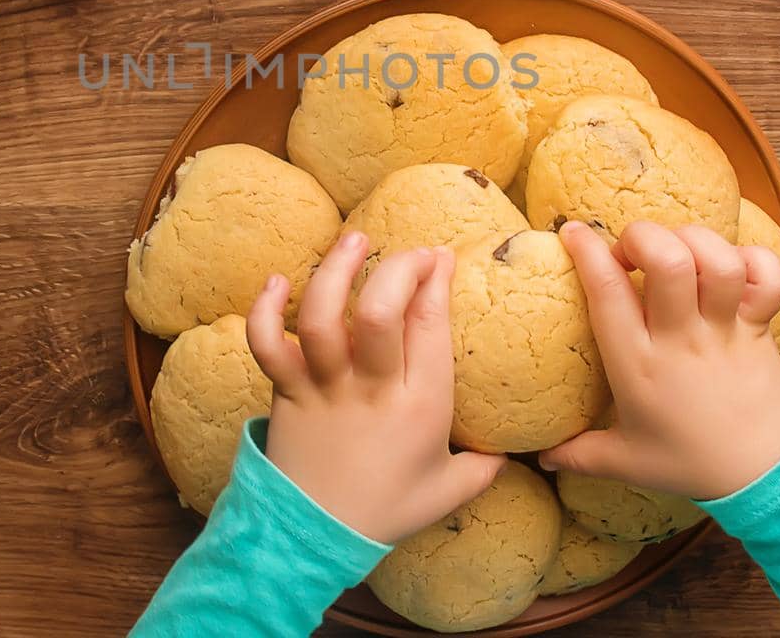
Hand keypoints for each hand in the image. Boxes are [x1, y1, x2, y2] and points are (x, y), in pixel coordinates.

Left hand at [247, 231, 505, 543]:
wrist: (313, 538)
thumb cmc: (385, 511)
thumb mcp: (448, 491)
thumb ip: (484, 466)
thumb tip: (513, 449)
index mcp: (420, 407)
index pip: (431, 326)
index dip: (436, 281)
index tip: (441, 258)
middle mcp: (371, 391)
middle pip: (379, 312)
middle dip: (397, 267)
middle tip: (409, 251)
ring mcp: (324, 389)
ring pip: (322, 317)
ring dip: (335, 270)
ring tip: (354, 240)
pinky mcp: (285, 393)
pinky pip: (268, 345)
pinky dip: (266, 310)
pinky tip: (277, 282)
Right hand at [540, 220, 779, 500]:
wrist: (767, 478)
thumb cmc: (691, 463)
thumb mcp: (625, 462)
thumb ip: (579, 455)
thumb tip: (541, 457)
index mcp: (638, 366)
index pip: (607, 293)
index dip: (587, 252)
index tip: (573, 233)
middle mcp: (681, 340)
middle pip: (668, 261)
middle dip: (643, 236)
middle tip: (633, 251)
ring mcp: (725, 331)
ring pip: (718, 261)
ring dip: (695, 241)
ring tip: (679, 252)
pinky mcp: (760, 327)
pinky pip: (768, 276)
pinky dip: (752, 258)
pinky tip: (731, 267)